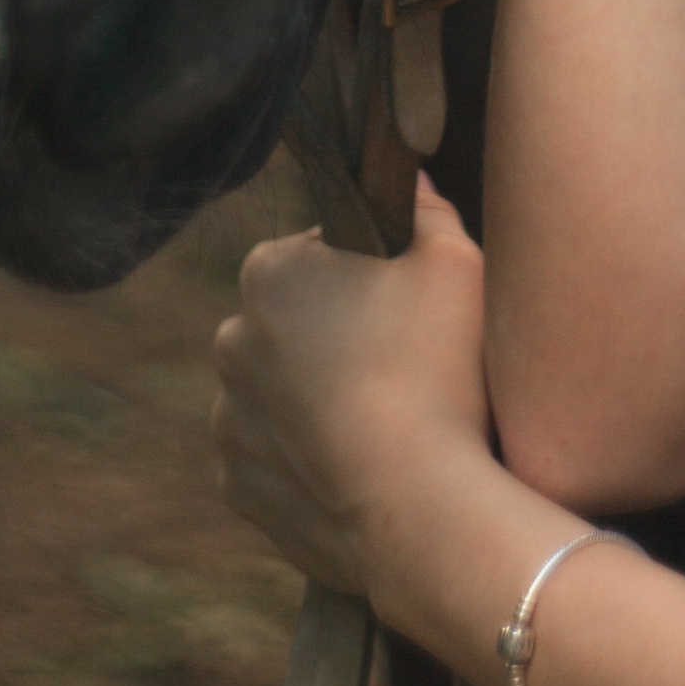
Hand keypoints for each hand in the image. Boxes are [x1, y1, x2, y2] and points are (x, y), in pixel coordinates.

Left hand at [213, 181, 491, 612]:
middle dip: (335, 334)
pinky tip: (360, 465)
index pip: (318, 252)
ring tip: (386, 423)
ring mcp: (228, 417)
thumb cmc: (439, 369)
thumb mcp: (455, 264)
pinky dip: (307, 458)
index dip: (369, 274)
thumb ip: (426, 208)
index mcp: (272, 271)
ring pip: (278, 390)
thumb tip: (407, 179)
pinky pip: (274, 457)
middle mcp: (231, 338)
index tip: (406, 306)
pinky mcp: (237, 484)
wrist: (418, 506)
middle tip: (403, 364)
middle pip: (293, 321)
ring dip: (316, 398)